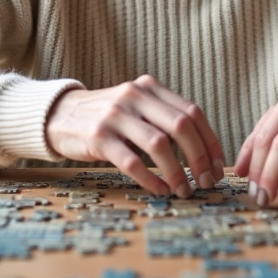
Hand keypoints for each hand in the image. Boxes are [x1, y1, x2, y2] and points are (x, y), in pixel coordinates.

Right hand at [44, 74, 224, 197]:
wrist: (58, 116)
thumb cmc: (106, 117)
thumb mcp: (136, 106)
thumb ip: (163, 118)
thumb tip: (204, 153)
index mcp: (149, 87)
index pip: (192, 112)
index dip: (210, 141)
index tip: (219, 166)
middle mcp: (134, 95)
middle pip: (181, 126)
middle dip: (199, 157)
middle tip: (206, 181)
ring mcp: (115, 115)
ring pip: (159, 145)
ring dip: (178, 172)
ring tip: (184, 190)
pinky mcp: (98, 137)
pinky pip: (132, 162)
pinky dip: (151, 179)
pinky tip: (160, 189)